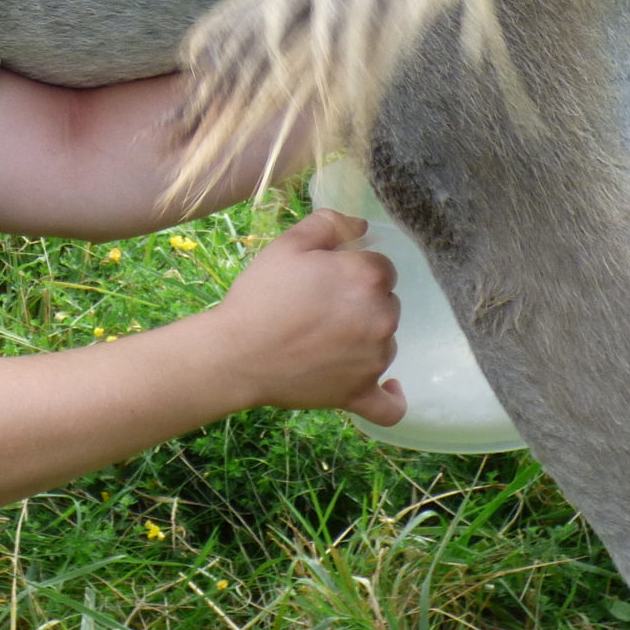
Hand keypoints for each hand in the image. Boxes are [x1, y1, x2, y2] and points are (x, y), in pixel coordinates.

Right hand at [207, 209, 404, 425]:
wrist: (237, 353)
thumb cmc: (261, 296)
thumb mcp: (288, 244)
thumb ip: (330, 224)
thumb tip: (361, 225)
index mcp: (367, 277)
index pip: (381, 267)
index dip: (354, 269)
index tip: (326, 278)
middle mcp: (382, 317)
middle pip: (386, 303)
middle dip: (361, 302)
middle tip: (320, 307)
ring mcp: (375, 359)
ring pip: (385, 342)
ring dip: (366, 338)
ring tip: (325, 339)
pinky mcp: (360, 393)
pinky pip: (390, 405)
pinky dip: (392, 397)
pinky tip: (391, 387)